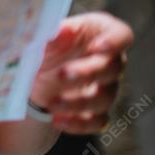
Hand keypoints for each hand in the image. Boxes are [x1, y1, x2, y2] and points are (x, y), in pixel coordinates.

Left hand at [29, 12, 133, 133]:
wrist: (33, 74)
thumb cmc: (46, 46)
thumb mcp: (45, 37)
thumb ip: (52, 34)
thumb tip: (57, 32)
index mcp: (99, 33)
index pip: (122, 34)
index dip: (115, 41)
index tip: (97, 47)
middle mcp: (108, 60)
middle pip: (113, 68)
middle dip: (88, 72)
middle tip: (63, 74)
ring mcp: (105, 87)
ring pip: (105, 98)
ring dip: (79, 102)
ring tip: (52, 103)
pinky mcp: (95, 111)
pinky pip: (96, 121)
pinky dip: (78, 123)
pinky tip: (58, 120)